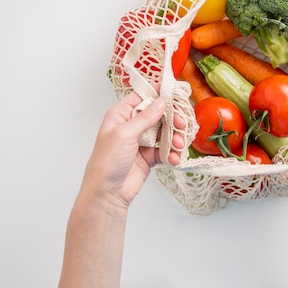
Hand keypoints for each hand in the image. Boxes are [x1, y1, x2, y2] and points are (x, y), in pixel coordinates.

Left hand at [80, 92, 184, 210]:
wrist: (107, 193)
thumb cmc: (106, 163)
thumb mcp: (124, 134)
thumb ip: (145, 117)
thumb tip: (161, 102)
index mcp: (121, 115)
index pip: (142, 97)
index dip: (158, 94)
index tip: (174, 94)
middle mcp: (132, 126)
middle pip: (158, 114)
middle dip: (172, 119)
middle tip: (181, 124)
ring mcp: (141, 141)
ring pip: (165, 132)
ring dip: (175, 137)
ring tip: (178, 145)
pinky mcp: (149, 156)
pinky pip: (165, 150)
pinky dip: (172, 153)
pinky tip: (173, 159)